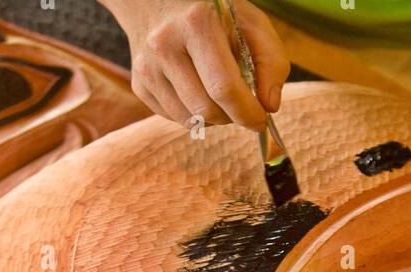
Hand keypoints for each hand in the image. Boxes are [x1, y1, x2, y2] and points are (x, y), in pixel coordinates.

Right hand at [100, 0, 289, 130]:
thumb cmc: (212, 11)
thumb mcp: (249, 20)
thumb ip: (271, 60)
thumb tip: (270, 105)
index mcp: (197, 22)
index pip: (223, 87)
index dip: (246, 112)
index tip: (260, 121)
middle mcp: (165, 44)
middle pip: (206, 109)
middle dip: (231, 117)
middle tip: (242, 107)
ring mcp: (147, 65)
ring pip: (189, 119)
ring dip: (213, 119)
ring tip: (220, 97)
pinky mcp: (139, 83)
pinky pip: (174, 117)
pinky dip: (194, 114)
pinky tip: (198, 91)